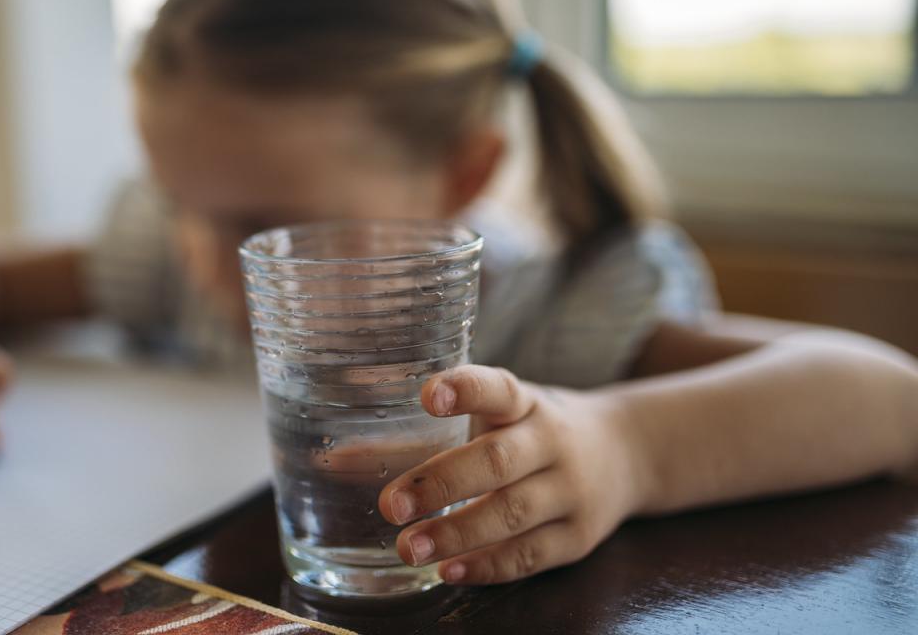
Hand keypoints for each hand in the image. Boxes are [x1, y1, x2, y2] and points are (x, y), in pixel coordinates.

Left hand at [378, 365, 641, 584]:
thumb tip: (333, 460)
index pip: (498, 388)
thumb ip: (422, 432)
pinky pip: (531, 556)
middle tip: (391, 504)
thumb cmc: (531, 430)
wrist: (627, 453)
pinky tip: (449, 571)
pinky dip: (488, 565)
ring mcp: (570, 491)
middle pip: (499, 461)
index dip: (465, 389)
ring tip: (408, 547)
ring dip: (458, 532)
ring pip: (513, 513)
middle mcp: (552, 441)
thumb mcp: (493, 415)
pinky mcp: (578, 536)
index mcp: (526, 403)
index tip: (427, 394)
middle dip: (442, 483)